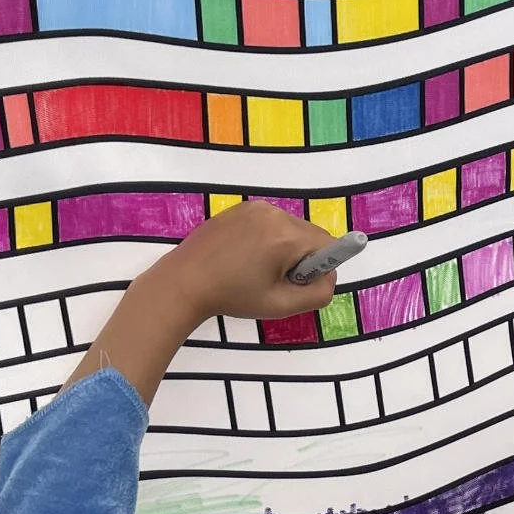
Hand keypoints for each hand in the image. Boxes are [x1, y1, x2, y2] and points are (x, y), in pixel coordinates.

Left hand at [145, 201, 339, 324]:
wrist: (184, 283)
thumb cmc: (232, 297)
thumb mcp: (281, 305)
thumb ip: (318, 294)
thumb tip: (330, 278)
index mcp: (286, 236)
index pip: (328, 245)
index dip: (319, 268)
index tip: (294, 283)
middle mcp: (274, 213)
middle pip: (309, 235)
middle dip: (301, 258)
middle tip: (272, 280)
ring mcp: (255, 207)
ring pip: (290, 229)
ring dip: (284, 249)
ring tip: (254, 269)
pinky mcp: (241, 208)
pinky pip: (270, 223)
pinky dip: (266, 239)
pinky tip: (243, 257)